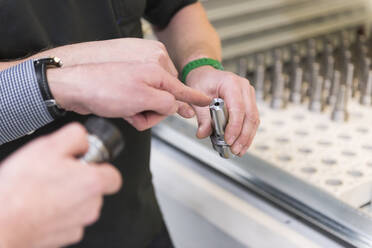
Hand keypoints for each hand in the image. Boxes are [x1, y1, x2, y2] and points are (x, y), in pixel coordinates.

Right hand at [0, 123, 121, 247]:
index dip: (100, 167)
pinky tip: (41, 206)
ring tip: (45, 191)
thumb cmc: (22, 189)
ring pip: (81, 206)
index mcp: (92, 182)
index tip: (86, 165)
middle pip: (96, 190)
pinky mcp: (65, 238)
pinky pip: (68, 221)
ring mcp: (78, 224)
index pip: (113, 175)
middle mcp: (91, 206)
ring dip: (68, 198)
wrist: (1, 223)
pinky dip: (58, 214)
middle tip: (58, 175)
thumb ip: (75, 136)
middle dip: (81, 182)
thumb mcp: (49, 145)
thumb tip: (84, 140)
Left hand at [48, 62, 210, 130]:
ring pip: (153, 107)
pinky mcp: (128, 92)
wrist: (76, 89)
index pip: (182, 88)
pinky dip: (134, 114)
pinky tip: (124, 113)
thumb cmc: (105, 89)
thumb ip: (166, 103)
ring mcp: (138, 85)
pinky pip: (140, 107)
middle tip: (141, 114)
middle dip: (156, 113)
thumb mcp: (143, 99)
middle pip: (167, 102)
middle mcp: (149, 77)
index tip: (207, 100)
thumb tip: (175, 107)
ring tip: (129, 113)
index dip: (195, 98)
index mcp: (156, 73)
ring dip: (143, 116)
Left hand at [186, 66, 259, 155]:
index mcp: (231, 83)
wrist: (205, 74)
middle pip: (250, 115)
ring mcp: (249, 94)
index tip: (228, 140)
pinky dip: (247, 133)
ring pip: (254, 119)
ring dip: (247, 137)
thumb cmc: (201, 81)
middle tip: (235, 149)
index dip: (235, 126)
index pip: (238, 108)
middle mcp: (244, 88)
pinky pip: (252, 119)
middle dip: (243, 135)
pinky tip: (242, 144)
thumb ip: (202, 117)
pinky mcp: (249, 102)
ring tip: (239, 150)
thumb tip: (203, 133)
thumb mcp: (197, 98)